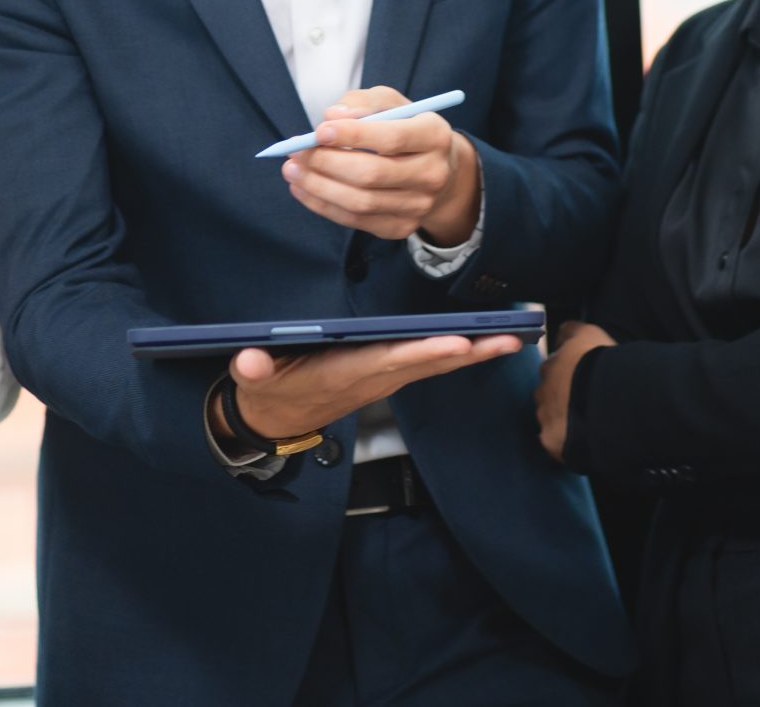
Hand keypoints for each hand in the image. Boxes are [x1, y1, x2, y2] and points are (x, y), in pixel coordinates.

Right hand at [217, 333, 523, 444]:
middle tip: (509, 338)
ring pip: (435, 364)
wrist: (274, 421)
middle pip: (427, 363)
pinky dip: (456, 353)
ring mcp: (382, 380)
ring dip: (472, 352)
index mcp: (344, 375)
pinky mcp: (386, 376)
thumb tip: (248, 359)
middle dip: (468, 351)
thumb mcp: (254, 381)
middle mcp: (372, 379)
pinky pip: (428, 364)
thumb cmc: (268, 391)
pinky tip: (481, 342)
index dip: (422, 353)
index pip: (389, 362)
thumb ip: (254, 370)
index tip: (456, 341)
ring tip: (511, 337)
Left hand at [281, 86, 479, 243]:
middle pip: (372, 174)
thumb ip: (363, 103)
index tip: (318, 132)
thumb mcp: (392, 103)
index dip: (352, 135)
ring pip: (360, 202)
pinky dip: (324, 205)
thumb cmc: (406, 128)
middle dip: (327, 163)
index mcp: (435, 136)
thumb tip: (332, 116)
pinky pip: (356, 221)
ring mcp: (419, 205)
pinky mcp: (402, 227)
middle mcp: (433, 174)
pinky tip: (304, 189)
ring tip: (292, 171)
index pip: (391, 138)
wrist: (439, 169)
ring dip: (318, 187)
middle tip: (296, 152)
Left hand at [534, 320, 616, 462]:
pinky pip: (556, 443)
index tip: (583, 379)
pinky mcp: (550, 440)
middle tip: (586, 402)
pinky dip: (566, 443)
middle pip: (549, 394)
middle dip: (563, 397)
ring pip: (551, 418)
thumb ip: (572, 331)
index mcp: (551, 364)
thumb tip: (561, 331)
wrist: (608, 398)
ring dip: (564, 420)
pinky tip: (583, 441)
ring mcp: (545, 415)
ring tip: (587, 424)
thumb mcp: (589, 333)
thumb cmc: (602, 363)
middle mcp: (542, 388)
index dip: (569, 374)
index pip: (554, 368)